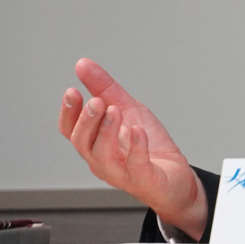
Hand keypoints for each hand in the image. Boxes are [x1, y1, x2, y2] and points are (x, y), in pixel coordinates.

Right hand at [58, 58, 206, 240]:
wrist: (175, 177)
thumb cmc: (148, 146)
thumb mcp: (127, 109)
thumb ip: (105, 88)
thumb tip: (82, 64)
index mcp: (96, 143)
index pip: (71, 130)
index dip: (68, 113)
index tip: (72, 92)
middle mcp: (102, 160)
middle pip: (83, 143)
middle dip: (87, 120)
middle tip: (97, 102)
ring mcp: (122, 172)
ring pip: (103, 156)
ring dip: (106, 131)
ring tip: (114, 110)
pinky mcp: (144, 179)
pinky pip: (136, 165)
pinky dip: (136, 147)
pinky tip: (137, 131)